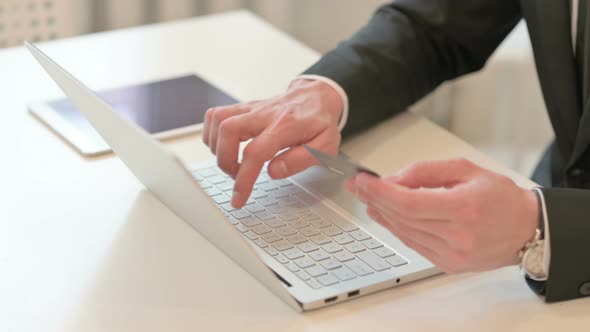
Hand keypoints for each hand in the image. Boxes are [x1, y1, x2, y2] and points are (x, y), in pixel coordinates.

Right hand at [203, 79, 342, 207]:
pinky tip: (223, 147)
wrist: (318, 96)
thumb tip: (273, 171)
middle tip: (237, 176)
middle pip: (228, 130)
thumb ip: (301, 160)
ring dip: (216, 147)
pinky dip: (212, 133)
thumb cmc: (320, 123)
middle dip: (225, 161)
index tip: (239, 198)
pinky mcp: (243, 108)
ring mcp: (251, 109)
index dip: (243, 179)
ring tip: (231, 163)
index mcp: (285, 126)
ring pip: (218, 120)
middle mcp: (264, 114)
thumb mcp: (325, 147)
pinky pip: (216, 115)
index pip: (256, 152)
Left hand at [347, 158, 538, 272]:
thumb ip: (425, 172)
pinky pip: (413, 244)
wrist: (526, 228)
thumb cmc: (500, 197)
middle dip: (375, 199)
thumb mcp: (465, 169)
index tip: (362, 181)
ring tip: (367, 199)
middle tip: (358, 186)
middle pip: (402, 218)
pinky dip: (397, 229)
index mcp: (464, 208)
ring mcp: (452, 254)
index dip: (380, 192)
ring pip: (404, 233)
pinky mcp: (449, 264)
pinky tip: (385, 216)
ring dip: (382, 215)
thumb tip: (393, 179)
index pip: (408, 203)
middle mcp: (458, 235)